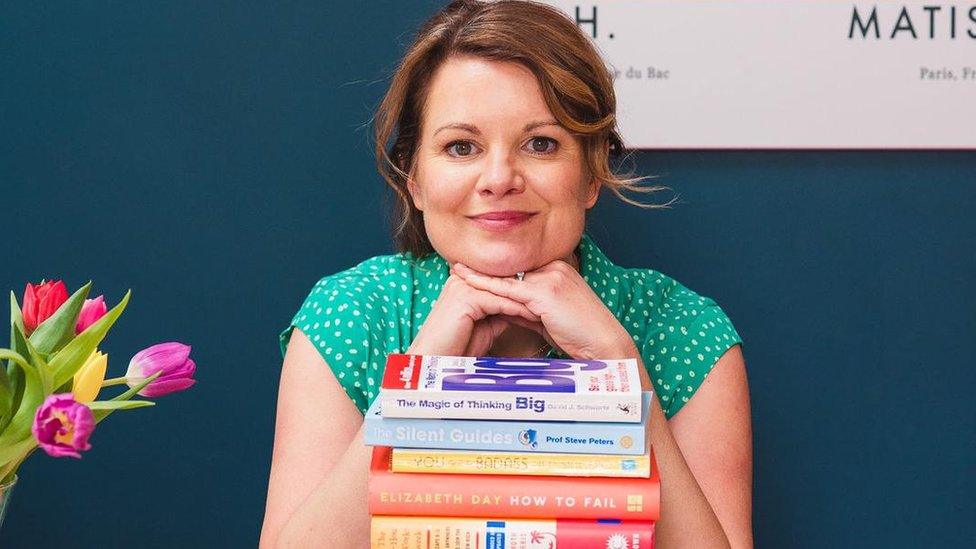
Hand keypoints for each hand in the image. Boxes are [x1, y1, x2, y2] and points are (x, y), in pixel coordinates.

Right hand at [406, 274, 541, 356]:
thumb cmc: (458, 348)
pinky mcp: (465, 298)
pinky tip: (536, 316)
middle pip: (503, 282)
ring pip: (504, 291)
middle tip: (554, 300)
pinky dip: (519, 309)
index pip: (500, 282)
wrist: (435, 360)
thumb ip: (499, 312)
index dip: (524, 291)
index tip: (547, 300)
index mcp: (464, 282)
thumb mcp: (484, 325)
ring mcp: (462, 286)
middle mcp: (461, 279)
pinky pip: (499, 302)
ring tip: (550, 308)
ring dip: (528, 300)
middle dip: (529, 293)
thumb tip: (521, 308)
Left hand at [451, 260, 638, 360]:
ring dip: (480, 275)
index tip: (472, 270)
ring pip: (507, 276)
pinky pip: (509, 289)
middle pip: (511, 268)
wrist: (604, 346)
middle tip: (456, 266)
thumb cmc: (580, 337)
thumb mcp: (549, 318)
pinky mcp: (545, 291)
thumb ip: (527, 309)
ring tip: (455, 270)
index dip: (495, 272)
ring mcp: (551, 276)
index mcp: (558, 269)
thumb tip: (504, 308)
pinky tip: (468, 283)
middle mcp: (555, 267)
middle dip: (484, 270)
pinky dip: (486, 286)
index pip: (519, 269)